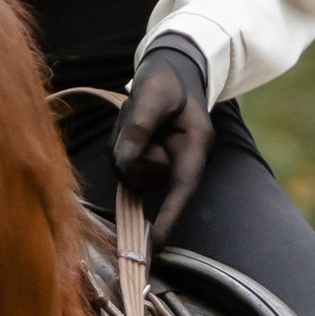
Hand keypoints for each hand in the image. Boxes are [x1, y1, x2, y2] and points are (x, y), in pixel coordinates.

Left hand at [111, 34, 212, 250]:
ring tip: (135, 115)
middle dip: (130, 151)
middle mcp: (182, 159)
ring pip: (128, 171)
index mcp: (195, 144)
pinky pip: (122, 163)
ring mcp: (165, 162)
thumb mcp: (153, 94)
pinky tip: (131, 123)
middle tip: (135, 114)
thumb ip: (139, 127)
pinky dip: (119, 145)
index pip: (182, 187)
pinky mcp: (149, 160)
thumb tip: (124, 162)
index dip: (169, 217)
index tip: (156, 245)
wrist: (170, 70)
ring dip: (122, 145)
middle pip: (143, 175)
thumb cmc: (166, 79)